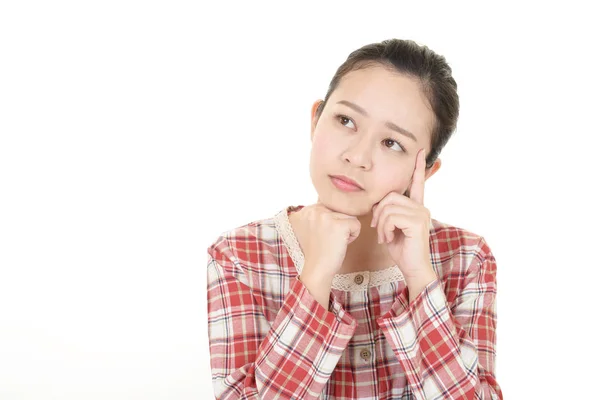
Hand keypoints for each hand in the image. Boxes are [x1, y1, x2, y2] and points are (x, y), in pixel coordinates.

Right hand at [293, 202, 361, 278]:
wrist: (317, 269)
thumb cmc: (319, 251)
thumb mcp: (314, 227)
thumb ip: (321, 213)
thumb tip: (340, 201)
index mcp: (307, 209)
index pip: (331, 204)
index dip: (333, 221)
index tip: (324, 235)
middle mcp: (314, 210)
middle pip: (341, 209)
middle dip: (340, 224)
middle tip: (329, 239)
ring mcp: (326, 217)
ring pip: (349, 216)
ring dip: (347, 230)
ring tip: (335, 241)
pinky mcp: (339, 225)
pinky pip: (356, 225)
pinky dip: (353, 236)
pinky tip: (341, 244)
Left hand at [371, 149, 435, 285]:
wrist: (412, 268)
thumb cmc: (401, 249)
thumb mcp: (391, 228)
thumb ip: (387, 213)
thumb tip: (378, 204)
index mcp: (416, 207)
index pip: (417, 183)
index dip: (417, 167)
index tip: (418, 151)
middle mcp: (421, 207)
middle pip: (390, 196)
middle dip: (378, 213)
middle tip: (378, 229)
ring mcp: (421, 214)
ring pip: (388, 207)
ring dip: (380, 224)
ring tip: (384, 237)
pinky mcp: (417, 222)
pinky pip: (391, 216)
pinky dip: (384, 228)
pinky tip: (388, 239)